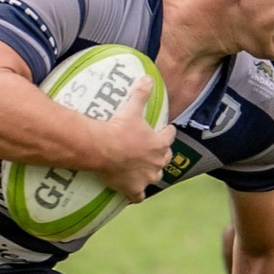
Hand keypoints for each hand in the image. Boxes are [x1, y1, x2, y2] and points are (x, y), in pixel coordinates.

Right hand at [93, 75, 174, 201]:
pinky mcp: (133, 189)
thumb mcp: (131, 108)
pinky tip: (133, 193)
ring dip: (151, 173)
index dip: (167, 132)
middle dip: (162, 155)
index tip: (166, 130)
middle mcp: (156, 162)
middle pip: (165, 158)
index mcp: (159, 143)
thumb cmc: (120, 129)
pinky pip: (138, 196)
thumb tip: (148, 78)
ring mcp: (146, 177)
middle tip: (154, 151)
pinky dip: (136, 194)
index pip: (169, 136)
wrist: (103, 149)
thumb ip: (141, 93)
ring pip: (155, 177)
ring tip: (145, 171)